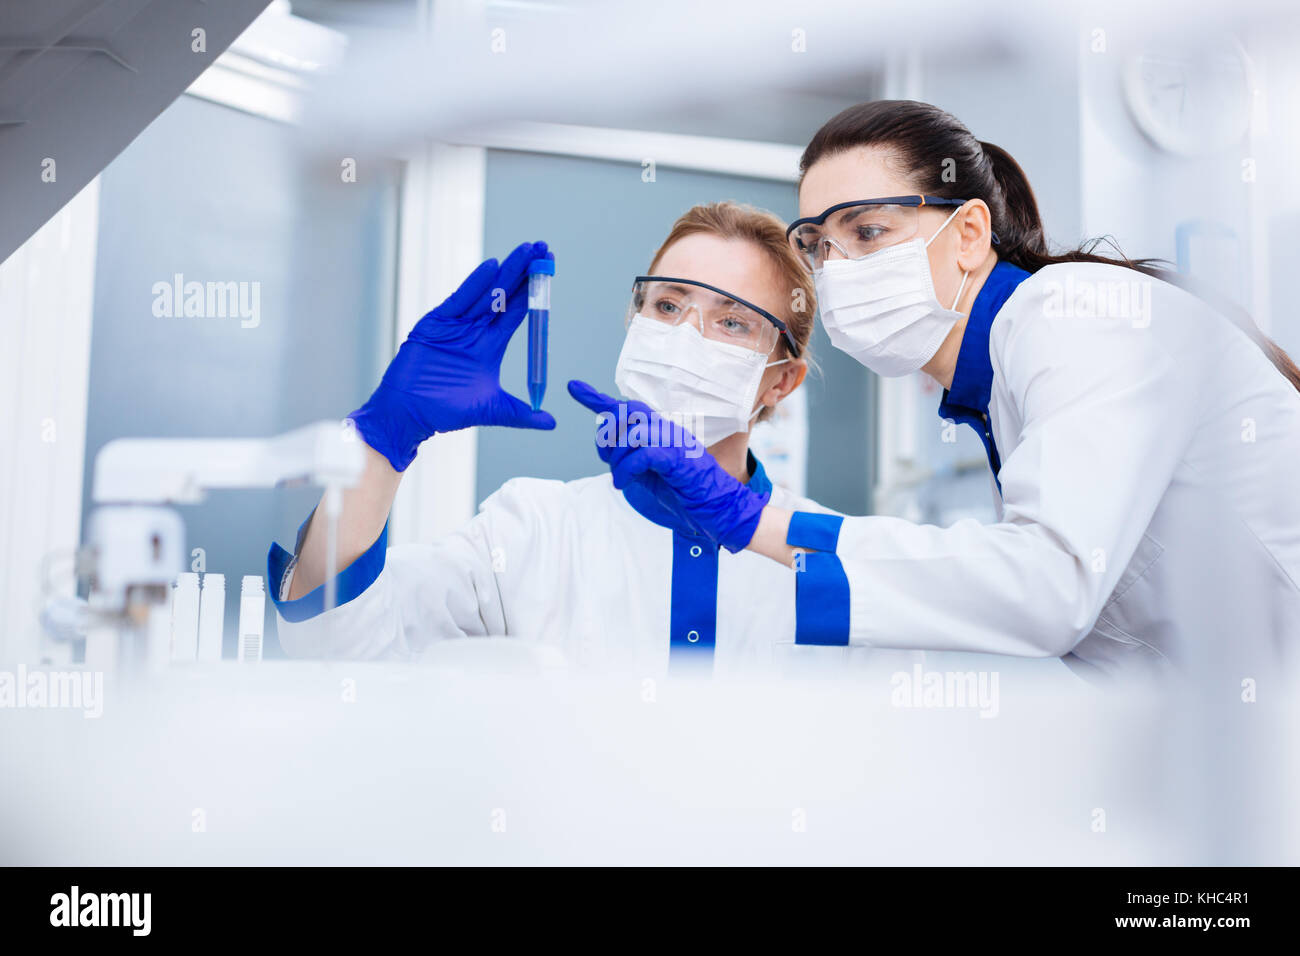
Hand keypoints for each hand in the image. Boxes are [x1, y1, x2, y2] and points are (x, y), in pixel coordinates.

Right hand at [350, 241, 554, 471]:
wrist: (410, 414)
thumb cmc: (446, 411)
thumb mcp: (491, 410)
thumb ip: (521, 413)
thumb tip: (551, 423)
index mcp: (490, 344)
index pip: (518, 311)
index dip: (534, 292)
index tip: (549, 269)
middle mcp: (475, 330)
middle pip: (505, 295)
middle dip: (524, 272)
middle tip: (542, 248)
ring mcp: (456, 325)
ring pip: (485, 293)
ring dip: (506, 272)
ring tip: (526, 251)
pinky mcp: (435, 324)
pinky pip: (458, 301)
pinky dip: (474, 285)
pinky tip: (492, 267)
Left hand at [567, 380, 768, 551]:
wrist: (720, 510)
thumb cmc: (687, 493)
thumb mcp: (651, 475)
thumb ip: (632, 459)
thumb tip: (608, 450)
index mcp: (661, 431)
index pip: (626, 408)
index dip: (597, 397)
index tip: (574, 387)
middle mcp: (668, 430)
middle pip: (626, 412)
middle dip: (608, 435)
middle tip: (608, 458)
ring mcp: (674, 442)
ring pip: (632, 433)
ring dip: (616, 458)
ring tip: (620, 479)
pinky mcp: (678, 459)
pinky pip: (642, 454)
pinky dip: (626, 470)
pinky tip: (623, 483)